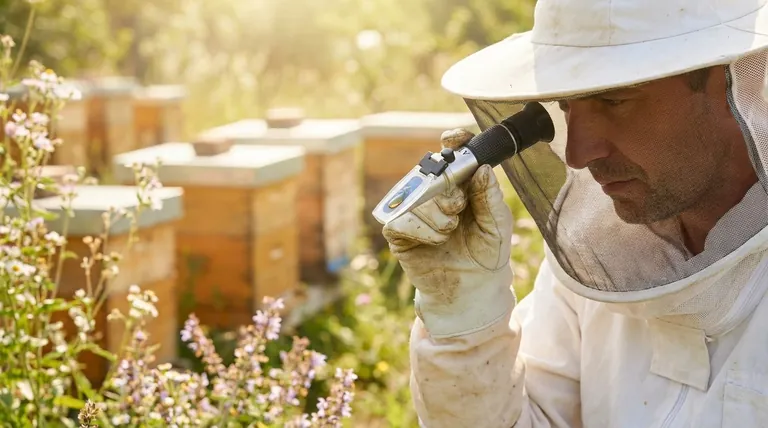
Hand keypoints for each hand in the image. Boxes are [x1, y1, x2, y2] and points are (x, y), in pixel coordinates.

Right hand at [382, 128, 515, 337]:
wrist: (472, 289)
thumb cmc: (487, 254)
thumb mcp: (497, 225)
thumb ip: (491, 197)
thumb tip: (483, 169)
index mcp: (461, 184)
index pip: (454, 153)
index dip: (453, 142)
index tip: (452, 140)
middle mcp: (435, 192)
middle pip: (431, 172)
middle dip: (446, 189)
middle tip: (458, 207)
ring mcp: (414, 210)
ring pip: (418, 197)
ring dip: (438, 217)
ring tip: (449, 233)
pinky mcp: (398, 231)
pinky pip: (402, 220)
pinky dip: (422, 231)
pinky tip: (435, 241)